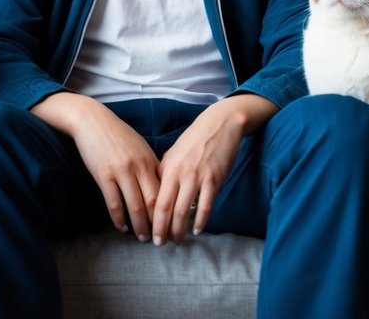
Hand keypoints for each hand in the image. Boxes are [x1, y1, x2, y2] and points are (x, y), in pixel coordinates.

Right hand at [31, 92, 160, 239]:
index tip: (172, 225)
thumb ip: (150, 166)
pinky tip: (122, 227)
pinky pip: (113, 203)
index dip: (170, 211)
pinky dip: (119, 218)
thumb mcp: (140, 147)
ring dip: (139, 226)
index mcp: (150, 160)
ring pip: (134, 206)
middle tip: (161, 239)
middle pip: (153, 202)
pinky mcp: (103, 175)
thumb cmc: (118, 134)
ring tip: (143, 238)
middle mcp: (138, 167)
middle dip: (158, 224)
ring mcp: (120, 172)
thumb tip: (161, 187)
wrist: (92, 121)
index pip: (165, 191)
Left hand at [152, 94, 276, 244]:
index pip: (155, 200)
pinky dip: (201, 221)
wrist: (219, 124)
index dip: (151, 220)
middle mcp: (180, 174)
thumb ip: (164, 173)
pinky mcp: (214, 179)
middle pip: (167, 209)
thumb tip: (156, 194)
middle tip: (159, 244)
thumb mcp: (173, 154)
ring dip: (180, 230)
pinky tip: (197, 230)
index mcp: (167, 168)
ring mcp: (198, 177)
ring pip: (184, 211)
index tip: (149, 232)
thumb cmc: (194, 140)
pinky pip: (206, 206)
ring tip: (177, 240)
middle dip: (162, 230)